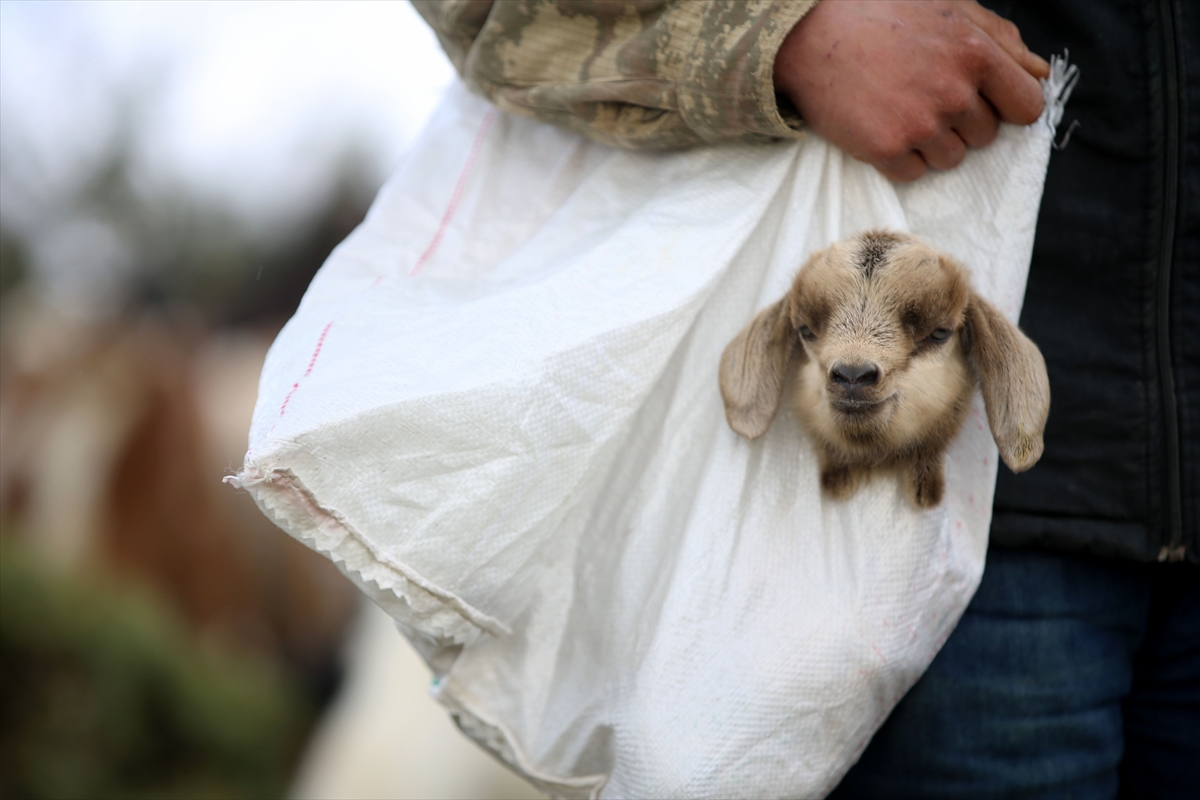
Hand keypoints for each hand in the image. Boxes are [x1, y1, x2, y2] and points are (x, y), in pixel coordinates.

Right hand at [774, 0, 1049, 181]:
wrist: (809, 35)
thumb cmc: (880, 13)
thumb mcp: (949, 8)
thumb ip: (1001, 40)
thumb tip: (1040, 73)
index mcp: (976, 53)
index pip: (1027, 106)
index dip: (1009, 107)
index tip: (987, 102)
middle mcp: (954, 92)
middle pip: (986, 137)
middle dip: (963, 122)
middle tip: (924, 96)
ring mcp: (919, 124)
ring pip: (951, 158)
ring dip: (931, 143)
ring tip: (900, 110)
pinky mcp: (886, 149)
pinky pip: (913, 173)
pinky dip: (899, 158)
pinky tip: (881, 127)